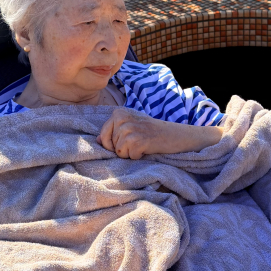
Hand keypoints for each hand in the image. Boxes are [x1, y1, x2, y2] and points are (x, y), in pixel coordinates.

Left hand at [98, 108, 222, 159]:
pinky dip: (138, 156)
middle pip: (111, 145)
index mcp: (118, 113)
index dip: (112, 144)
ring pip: (119, 152)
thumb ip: (113, 130)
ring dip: (131, 153)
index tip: (127, 141)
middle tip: (138, 141)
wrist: (174, 134)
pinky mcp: (137, 141)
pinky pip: (129, 157)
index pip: (102, 136)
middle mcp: (122, 119)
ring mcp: (129, 129)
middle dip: (122, 149)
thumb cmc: (151, 131)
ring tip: (143, 144)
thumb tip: (96, 140)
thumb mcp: (131, 125)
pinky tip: (147, 148)